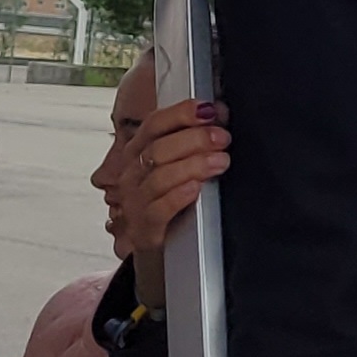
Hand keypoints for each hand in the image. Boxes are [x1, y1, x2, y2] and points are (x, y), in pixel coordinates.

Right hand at [120, 101, 230, 304]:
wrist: (162, 247)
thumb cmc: (170, 197)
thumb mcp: (175, 163)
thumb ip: (190, 138)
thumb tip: (219, 113)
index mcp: (138, 150)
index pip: (155, 124)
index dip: (182, 113)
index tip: (211, 110)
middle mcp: (132, 173)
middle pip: (159, 148)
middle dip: (194, 139)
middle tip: (223, 137)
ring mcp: (135, 201)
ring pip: (159, 177)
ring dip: (193, 165)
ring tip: (221, 161)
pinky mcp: (145, 227)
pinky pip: (159, 209)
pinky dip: (178, 196)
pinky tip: (196, 188)